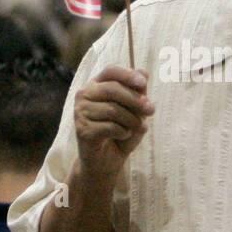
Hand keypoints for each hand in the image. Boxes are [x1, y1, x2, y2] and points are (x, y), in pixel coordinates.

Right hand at [74, 66, 153, 182]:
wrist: (107, 160)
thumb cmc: (121, 131)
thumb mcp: (134, 110)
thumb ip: (137, 92)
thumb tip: (144, 71)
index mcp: (96, 84)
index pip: (110, 71)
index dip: (127, 75)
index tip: (143, 84)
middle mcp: (84, 95)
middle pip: (113, 90)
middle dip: (136, 100)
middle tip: (151, 111)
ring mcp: (80, 112)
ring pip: (113, 110)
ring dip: (132, 120)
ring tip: (139, 128)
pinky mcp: (82, 130)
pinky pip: (109, 127)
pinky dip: (123, 132)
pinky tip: (123, 136)